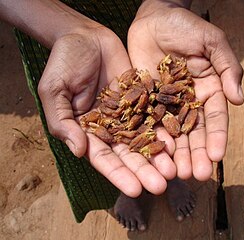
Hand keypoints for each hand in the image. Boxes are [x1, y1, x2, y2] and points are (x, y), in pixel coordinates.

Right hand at [38, 25, 174, 196]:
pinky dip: (167, 128)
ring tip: (174, 170)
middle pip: (130, 154)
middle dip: (145, 170)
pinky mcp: (143, 98)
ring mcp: (129, 113)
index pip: (104, 159)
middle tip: (162, 185)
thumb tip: (79, 151)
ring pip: (146, 139)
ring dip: (159, 156)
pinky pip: (156, 115)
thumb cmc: (63, 63)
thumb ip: (63, 121)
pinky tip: (179, 142)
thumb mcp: (54, 91)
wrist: (84, 36)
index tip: (136, 189)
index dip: (119, 175)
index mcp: (89, 131)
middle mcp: (111, 127)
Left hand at [128, 0, 243, 180]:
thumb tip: (239, 100)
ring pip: (172, 133)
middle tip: (194, 175)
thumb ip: (228, 68)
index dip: (217, 138)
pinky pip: (148, 122)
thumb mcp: (212, 43)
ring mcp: (166, 104)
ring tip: (175, 174)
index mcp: (209, 90)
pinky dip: (151, 140)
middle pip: (194, 133)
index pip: (215, 119)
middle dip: (195, 154)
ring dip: (175, 155)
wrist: (154, 18)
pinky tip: (152, 156)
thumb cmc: (187, 26)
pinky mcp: (146, 101)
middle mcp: (189, 102)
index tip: (216, 157)